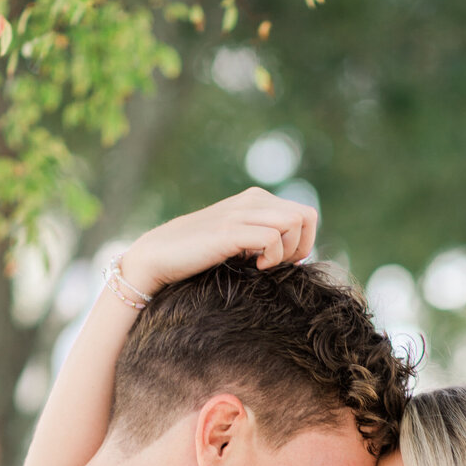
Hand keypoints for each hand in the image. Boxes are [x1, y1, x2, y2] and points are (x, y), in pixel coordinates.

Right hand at [120, 187, 317, 299]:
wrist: (160, 256)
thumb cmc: (199, 256)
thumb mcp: (238, 242)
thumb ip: (263, 238)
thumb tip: (297, 256)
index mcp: (256, 199)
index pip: (306, 214)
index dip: (305, 242)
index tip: (284, 261)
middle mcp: (252, 200)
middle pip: (305, 217)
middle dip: (300, 247)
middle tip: (278, 265)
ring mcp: (241, 213)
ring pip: (294, 223)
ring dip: (287, 251)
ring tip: (265, 265)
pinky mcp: (229, 231)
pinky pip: (272, 237)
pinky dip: (272, 257)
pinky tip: (255, 266)